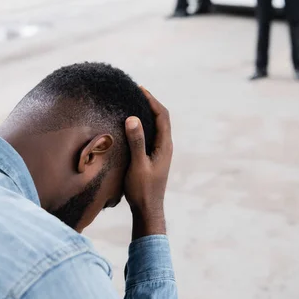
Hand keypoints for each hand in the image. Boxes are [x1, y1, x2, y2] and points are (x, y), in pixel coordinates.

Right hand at [125, 88, 172, 238]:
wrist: (148, 210)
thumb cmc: (142, 190)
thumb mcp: (138, 165)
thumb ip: (136, 142)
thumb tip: (133, 118)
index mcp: (165, 146)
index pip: (162, 116)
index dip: (152, 100)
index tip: (140, 88)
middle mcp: (166, 146)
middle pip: (161, 118)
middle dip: (150, 102)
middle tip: (136, 91)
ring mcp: (161, 152)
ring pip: (157, 126)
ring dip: (147, 113)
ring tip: (133, 102)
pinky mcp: (154, 157)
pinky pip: (152, 134)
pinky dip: (144, 124)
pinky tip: (132, 125)